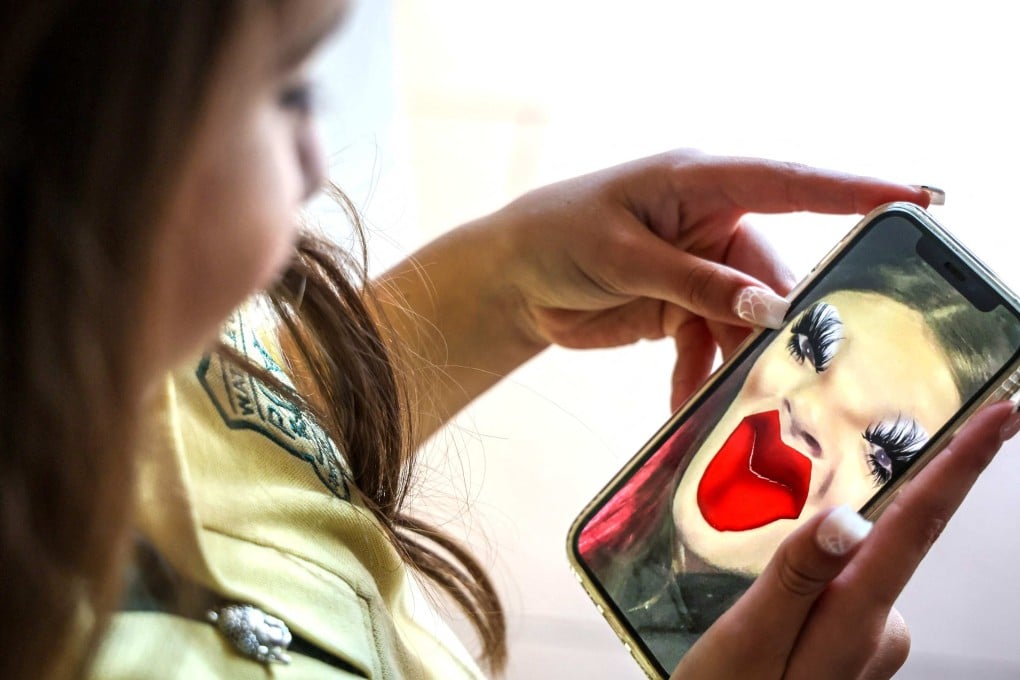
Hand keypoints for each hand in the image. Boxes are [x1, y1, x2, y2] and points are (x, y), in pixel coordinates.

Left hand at [500, 149, 931, 408]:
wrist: (511, 279)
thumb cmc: (558, 236)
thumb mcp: (624, 255)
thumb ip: (695, 282)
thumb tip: (770, 308)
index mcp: (700, 184)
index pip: (788, 185)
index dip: (851, 193)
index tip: (909, 203)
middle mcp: (709, 225)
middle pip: (772, 276)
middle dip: (786, 324)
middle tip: (805, 369)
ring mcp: (697, 271)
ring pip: (745, 321)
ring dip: (743, 361)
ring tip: (746, 403)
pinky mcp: (680, 309)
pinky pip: (709, 347)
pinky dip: (702, 377)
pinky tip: (688, 404)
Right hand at [671, 401, 1019, 679]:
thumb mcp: (748, 637)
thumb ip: (797, 574)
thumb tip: (850, 516)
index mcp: (857, 620)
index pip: (918, 527)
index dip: (962, 465)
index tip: (1002, 415)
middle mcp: (882, 630)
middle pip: (877, 543)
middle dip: (833, 537)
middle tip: (774, 586)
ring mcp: (873, 644)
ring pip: (850, 570)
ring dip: (809, 575)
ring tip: (757, 624)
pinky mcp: (857, 648)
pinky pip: (841, 593)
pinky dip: (811, 592)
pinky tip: (774, 627)